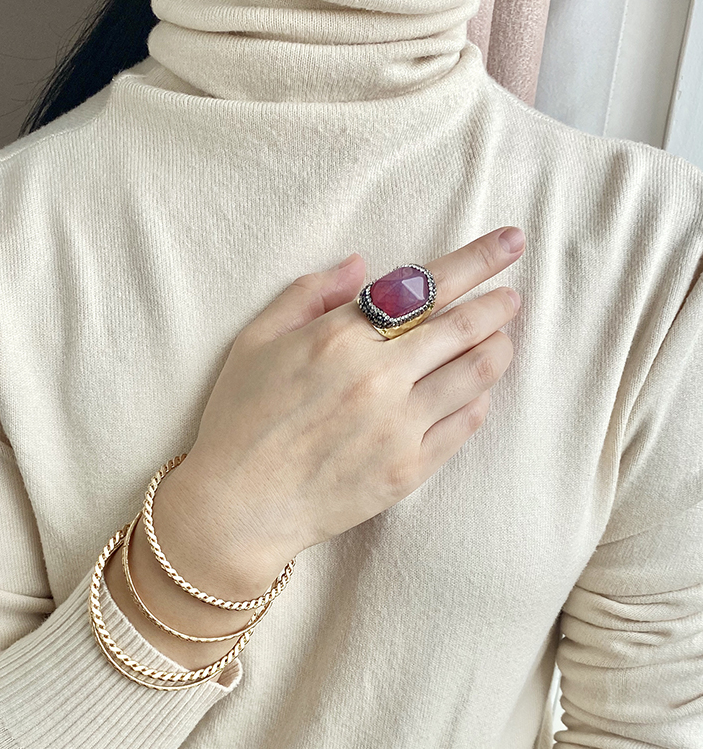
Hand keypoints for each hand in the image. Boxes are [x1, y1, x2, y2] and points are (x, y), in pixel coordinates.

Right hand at [162, 227, 524, 573]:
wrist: (238, 506)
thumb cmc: (239, 418)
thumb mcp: (256, 341)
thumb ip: (308, 294)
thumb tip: (361, 264)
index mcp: (339, 336)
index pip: (424, 286)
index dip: (476, 260)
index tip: (510, 242)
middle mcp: (377, 376)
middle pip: (463, 326)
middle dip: (498, 304)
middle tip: (511, 297)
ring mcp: (398, 426)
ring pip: (476, 373)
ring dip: (499, 347)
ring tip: (502, 338)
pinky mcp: (409, 469)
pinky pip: (464, 424)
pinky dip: (480, 399)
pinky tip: (478, 391)